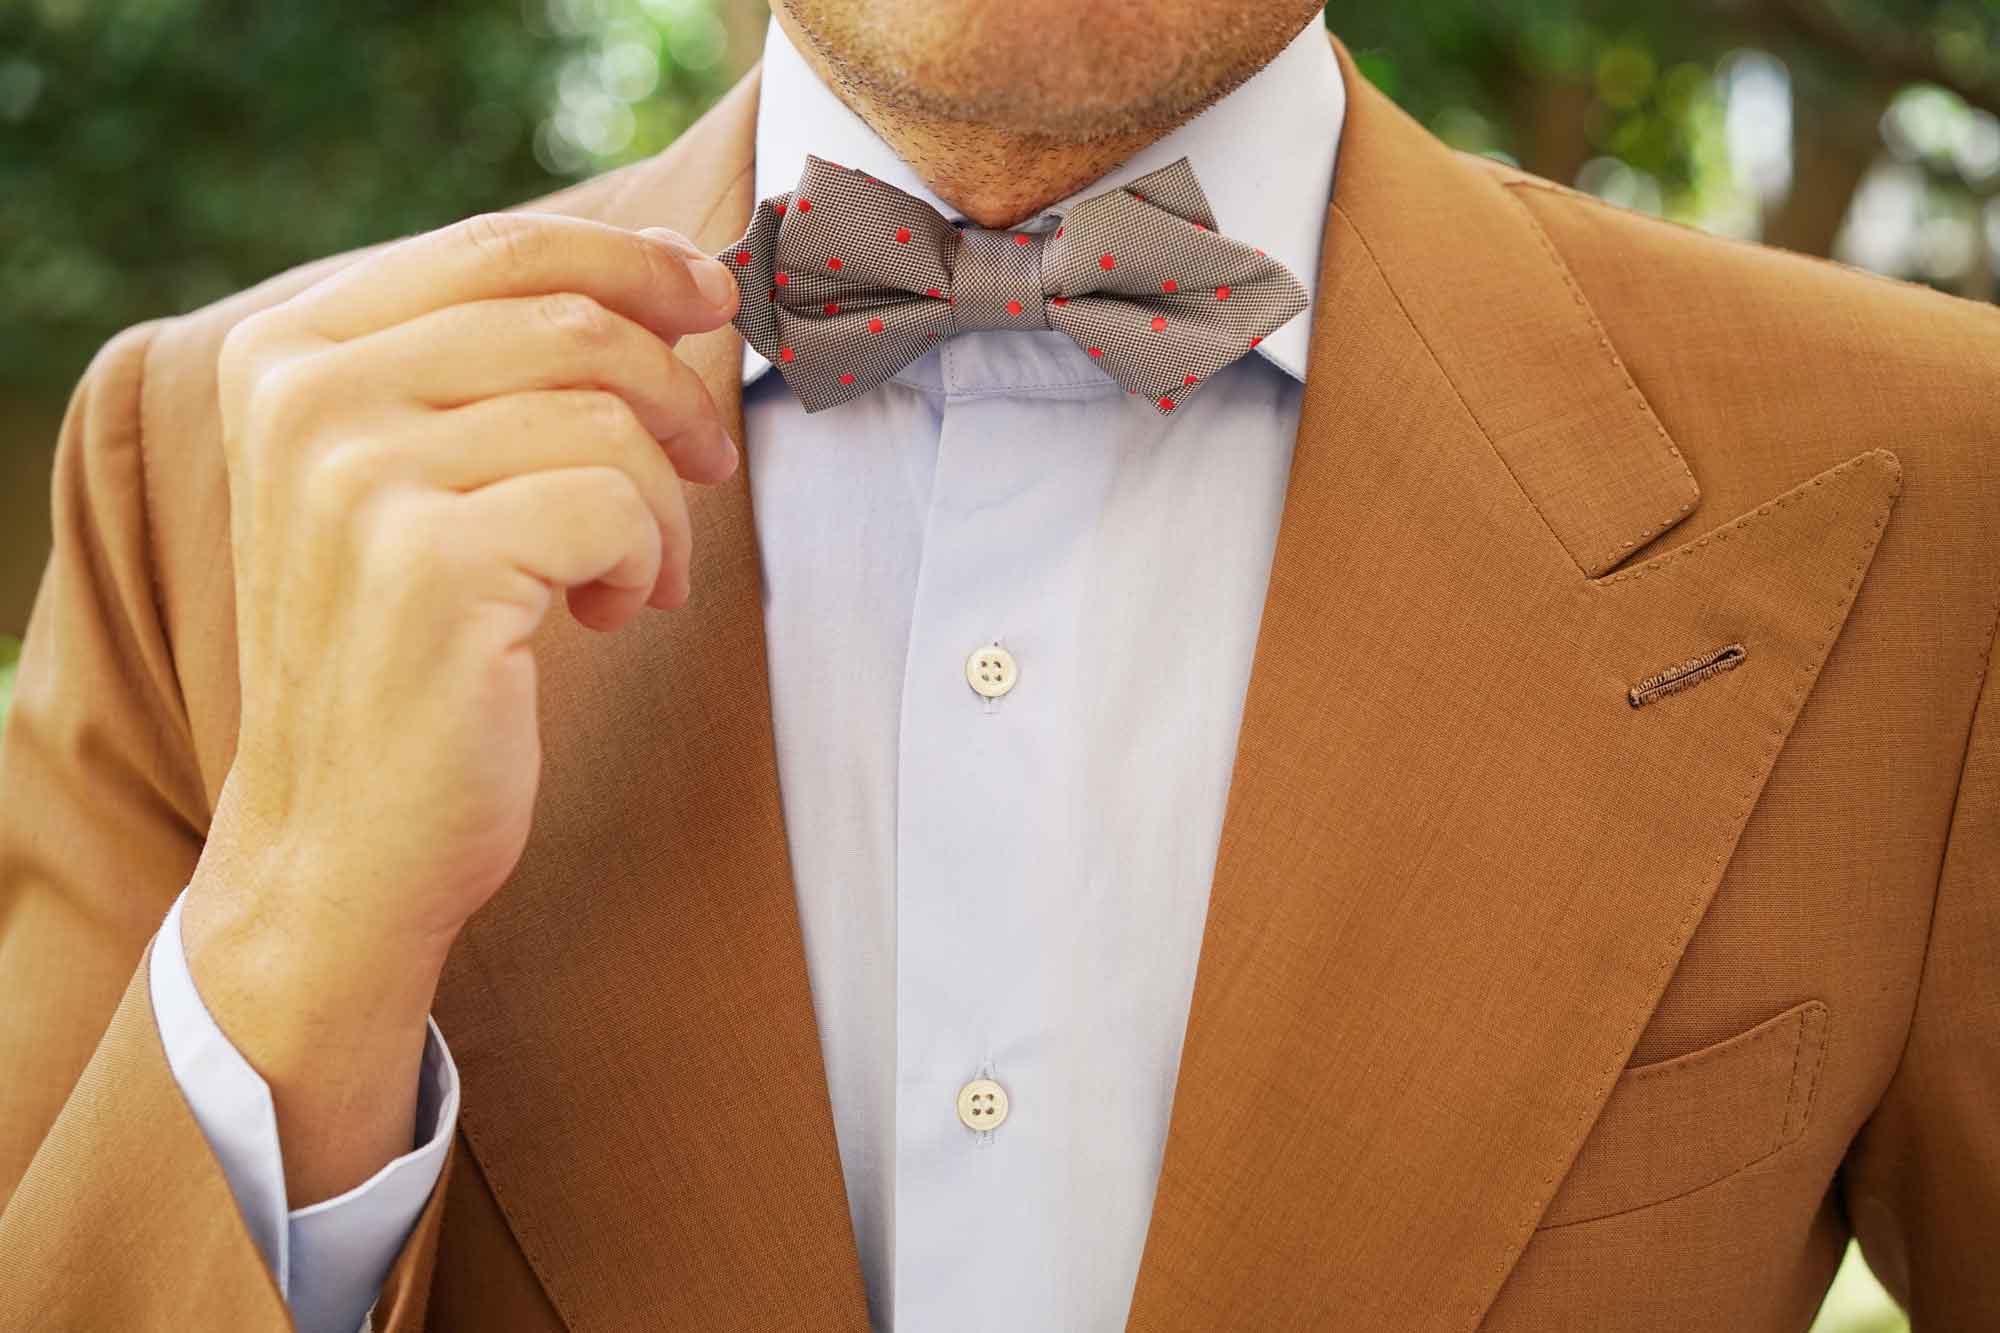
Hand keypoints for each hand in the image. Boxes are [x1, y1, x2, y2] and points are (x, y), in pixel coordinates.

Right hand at [180, 213, 740, 1202]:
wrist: (337, 841)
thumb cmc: (400, 654)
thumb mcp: (408, 480)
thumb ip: (489, 371)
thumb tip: (678, 279)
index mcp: (288, 350)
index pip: (500, 245)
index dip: (632, 260)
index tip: (711, 297)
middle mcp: (306, 394)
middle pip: (572, 320)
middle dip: (676, 393)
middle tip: (707, 466)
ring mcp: (357, 475)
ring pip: (607, 415)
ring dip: (662, 502)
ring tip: (632, 574)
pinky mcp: (429, 564)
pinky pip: (617, 503)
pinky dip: (645, 558)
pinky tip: (604, 613)